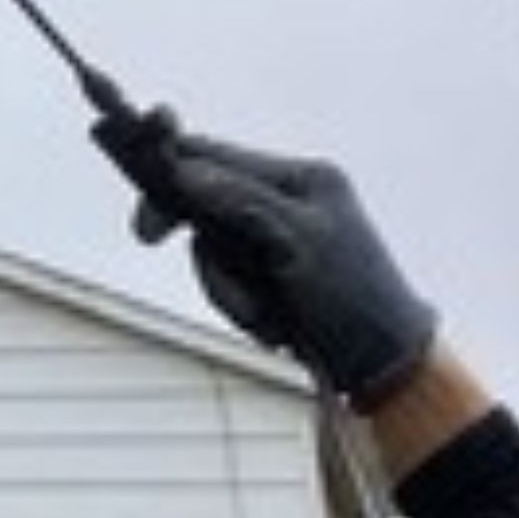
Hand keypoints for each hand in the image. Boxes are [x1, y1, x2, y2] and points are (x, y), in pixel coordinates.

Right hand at [96, 123, 437, 408]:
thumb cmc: (354, 295)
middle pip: (202, 201)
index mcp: (300, 178)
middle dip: (193, 237)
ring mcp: (272, 238)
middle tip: (148, 237)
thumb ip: (240, 200)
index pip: (214, 156)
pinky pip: (224, 280)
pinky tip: (269, 324)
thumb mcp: (299, 241)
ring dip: (224, 286)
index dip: (169, 164)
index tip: (134, 173)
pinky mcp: (265, 274)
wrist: (383, 361)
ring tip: (261, 316)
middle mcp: (283, 201)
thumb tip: (182, 170)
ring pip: (209, 248)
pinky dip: (236, 304)